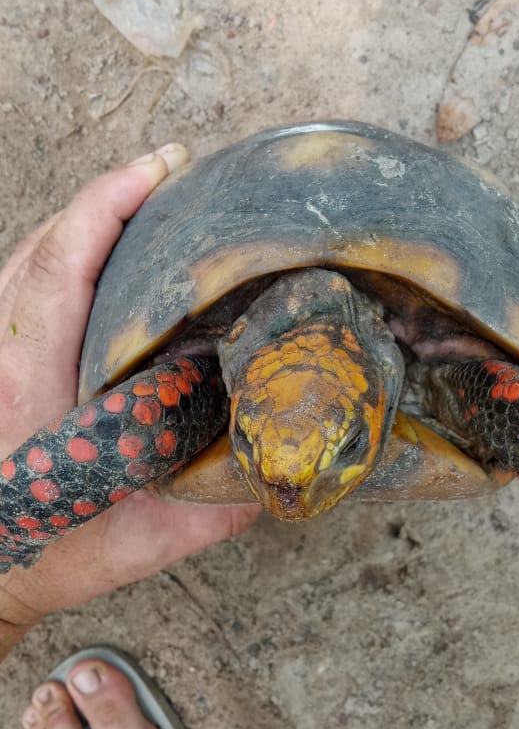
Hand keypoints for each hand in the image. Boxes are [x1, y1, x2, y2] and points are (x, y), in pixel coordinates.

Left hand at [0, 145, 258, 646]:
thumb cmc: (48, 560)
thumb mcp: (138, 544)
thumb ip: (211, 511)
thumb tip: (281, 470)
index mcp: (33, 388)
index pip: (62, 268)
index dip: (107, 206)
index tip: (161, 168)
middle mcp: (1, 357)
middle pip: (44, 244)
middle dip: (107, 196)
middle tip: (176, 174)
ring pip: (24, 256)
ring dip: (83, 219)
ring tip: (148, 202)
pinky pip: (16, 281)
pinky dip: (59, 250)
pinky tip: (102, 252)